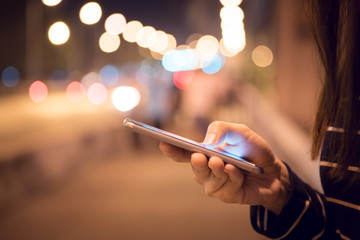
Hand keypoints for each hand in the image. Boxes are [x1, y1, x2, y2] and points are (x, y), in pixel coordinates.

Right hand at [159, 121, 289, 214]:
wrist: (273, 171)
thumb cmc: (253, 149)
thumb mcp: (240, 131)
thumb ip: (222, 130)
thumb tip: (205, 143)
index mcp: (206, 152)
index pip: (185, 153)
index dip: (173, 150)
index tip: (164, 144)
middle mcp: (207, 169)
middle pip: (194, 168)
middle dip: (197, 163)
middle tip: (200, 156)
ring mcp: (216, 183)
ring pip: (208, 180)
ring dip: (216, 171)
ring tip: (223, 163)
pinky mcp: (226, 195)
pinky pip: (224, 188)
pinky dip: (232, 178)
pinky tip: (238, 172)